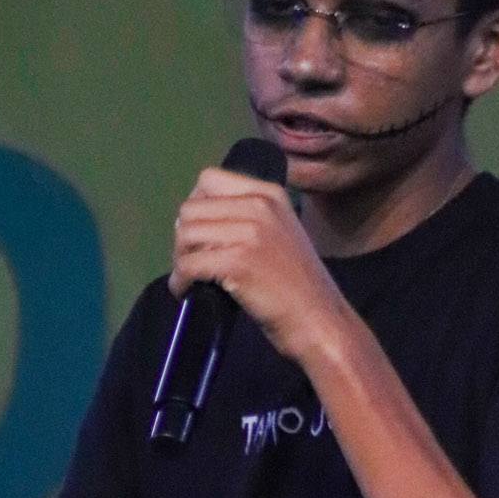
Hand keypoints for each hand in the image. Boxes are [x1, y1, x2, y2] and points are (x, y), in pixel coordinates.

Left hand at [169, 166, 348, 364]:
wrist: (319, 319)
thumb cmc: (298, 284)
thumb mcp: (280, 231)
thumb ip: (247, 216)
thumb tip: (198, 217)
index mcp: (269, 193)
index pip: (209, 179)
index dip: (195, 206)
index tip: (199, 232)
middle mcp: (259, 205)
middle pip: (191, 207)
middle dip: (182, 237)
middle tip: (191, 260)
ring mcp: (249, 232)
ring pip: (185, 233)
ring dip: (179, 259)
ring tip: (189, 278)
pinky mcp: (237, 261)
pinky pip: (188, 264)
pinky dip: (180, 281)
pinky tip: (186, 291)